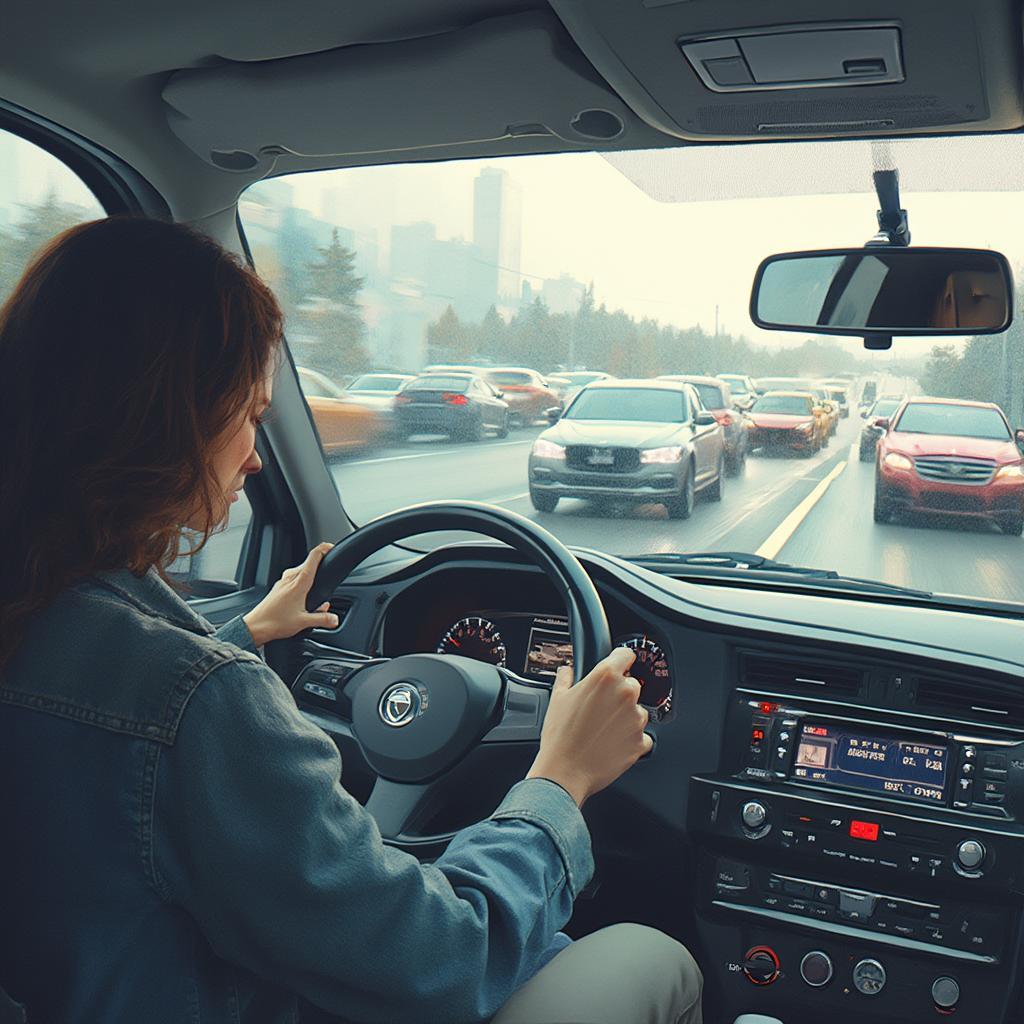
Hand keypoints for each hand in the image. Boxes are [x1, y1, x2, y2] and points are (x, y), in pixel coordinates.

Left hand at [242, 542, 337, 646]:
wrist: (254, 627)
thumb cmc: (275, 622)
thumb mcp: (304, 622)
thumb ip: (322, 619)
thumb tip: (334, 619)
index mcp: (299, 583)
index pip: (313, 558)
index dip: (323, 549)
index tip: (330, 547)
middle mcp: (290, 579)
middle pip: (307, 564)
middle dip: (318, 565)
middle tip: (326, 572)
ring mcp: (282, 583)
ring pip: (299, 572)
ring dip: (309, 576)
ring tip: (315, 589)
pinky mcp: (277, 588)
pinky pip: (292, 580)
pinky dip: (300, 583)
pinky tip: (301, 597)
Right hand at [526, 646, 650, 807]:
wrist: (564, 772)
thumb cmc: (559, 736)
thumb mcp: (557, 699)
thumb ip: (566, 678)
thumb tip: (567, 670)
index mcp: (605, 677)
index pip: (626, 655)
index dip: (620, 660)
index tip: (618, 666)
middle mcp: (625, 694)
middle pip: (632, 684)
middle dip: (619, 694)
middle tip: (601, 708)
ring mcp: (636, 719)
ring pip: (638, 711)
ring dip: (626, 717)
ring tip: (603, 730)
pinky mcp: (641, 742)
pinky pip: (642, 736)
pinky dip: (631, 739)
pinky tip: (612, 743)